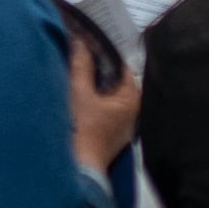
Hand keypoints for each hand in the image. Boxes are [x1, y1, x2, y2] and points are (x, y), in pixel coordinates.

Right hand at [64, 28, 141, 174]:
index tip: (88, 40)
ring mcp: (121, 125)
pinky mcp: (109, 134)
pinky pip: (104, 107)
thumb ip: (81, 65)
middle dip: (99, 67)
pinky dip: (93, 98)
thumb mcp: (79, 92)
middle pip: (116, 81)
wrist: (78, 167)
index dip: (105, 52)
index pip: (122, 67)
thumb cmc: (81, 128)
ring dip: (94, 83)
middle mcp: (132, 112)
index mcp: (131, 100)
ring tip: (76, 68)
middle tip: (79, 51)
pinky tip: (77, 92)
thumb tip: (81, 41)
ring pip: (109, 95)